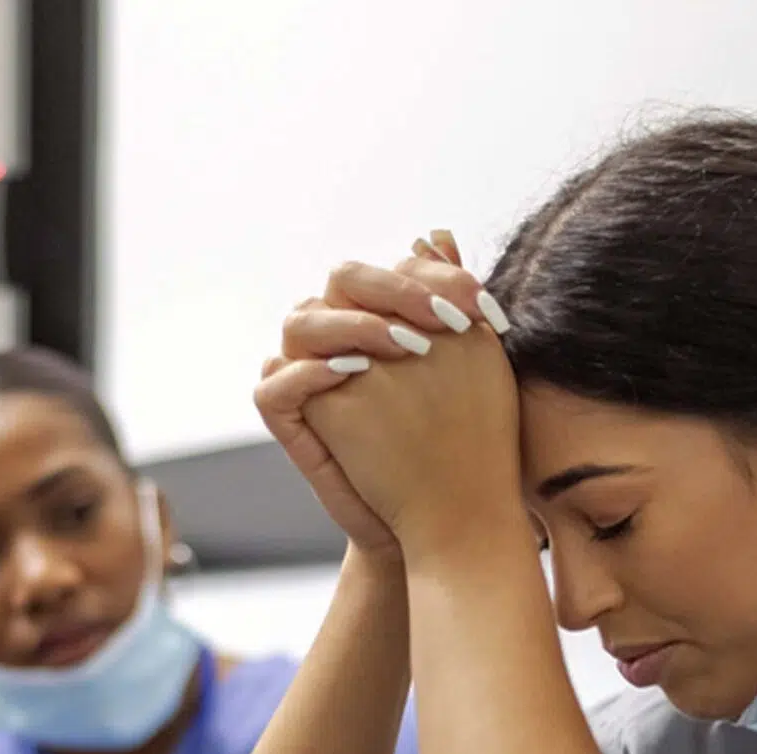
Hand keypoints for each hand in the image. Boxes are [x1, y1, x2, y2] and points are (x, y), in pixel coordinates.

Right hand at [253, 234, 495, 556]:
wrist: (442, 517)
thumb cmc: (455, 439)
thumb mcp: (466, 367)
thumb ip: (454, 305)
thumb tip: (441, 233)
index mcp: (380, 314)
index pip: (392, 267)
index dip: (434, 276)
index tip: (482, 305)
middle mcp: (338, 335)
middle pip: (342, 280)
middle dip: (395, 290)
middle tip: (444, 317)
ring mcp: (307, 374)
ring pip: (302, 322)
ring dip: (353, 326)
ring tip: (406, 346)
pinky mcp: (290, 420)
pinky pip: (273, 385)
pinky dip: (306, 373)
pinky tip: (351, 373)